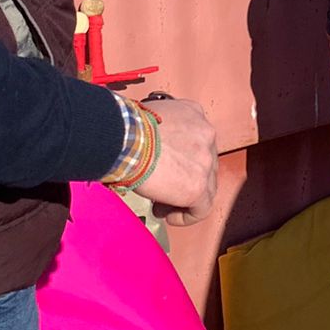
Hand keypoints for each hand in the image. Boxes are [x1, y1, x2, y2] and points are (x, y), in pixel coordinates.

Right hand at [127, 97, 218, 226]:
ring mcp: (205, 161)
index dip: (182, 159)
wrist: (124, 139)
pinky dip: (187, 215)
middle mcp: (206, 134)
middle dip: (183, 178)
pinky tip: (168, 216)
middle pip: (203, 163)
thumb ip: (159, 129)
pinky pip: (202, 208)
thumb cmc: (124, 127)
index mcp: (193, 113)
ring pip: (206, 186)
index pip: (196, 141)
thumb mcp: (149, 116)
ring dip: (184, 198)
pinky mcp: (198, 186)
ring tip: (161, 205)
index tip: (164, 169)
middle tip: (161, 189)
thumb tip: (150, 145)